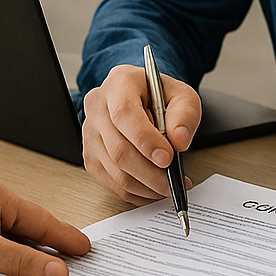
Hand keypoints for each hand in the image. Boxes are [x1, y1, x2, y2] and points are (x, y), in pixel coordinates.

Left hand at [0, 179, 90, 275]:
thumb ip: (20, 261)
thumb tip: (56, 271)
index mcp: (1, 199)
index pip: (44, 222)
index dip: (66, 238)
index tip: (85, 249)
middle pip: (30, 227)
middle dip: (52, 243)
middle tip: (74, 258)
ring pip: (12, 234)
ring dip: (29, 249)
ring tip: (47, 264)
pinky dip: (8, 250)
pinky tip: (8, 261)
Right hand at [81, 63, 200, 205]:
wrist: (144, 99)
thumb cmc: (161, 96)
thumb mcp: (183, 96)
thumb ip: (185, 115)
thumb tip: (179, 141)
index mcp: (119, 83)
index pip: (125, 114)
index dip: (146, 140)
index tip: (168, 158)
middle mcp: (97, 106)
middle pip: (119, 149)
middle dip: (150, 172)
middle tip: (173, 181)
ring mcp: (90, 133)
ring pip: (115, 170)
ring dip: (145, 186)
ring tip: (168, 187)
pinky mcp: (90, 156)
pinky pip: (110, 182)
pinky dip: (135, 192)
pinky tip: (153, 190)